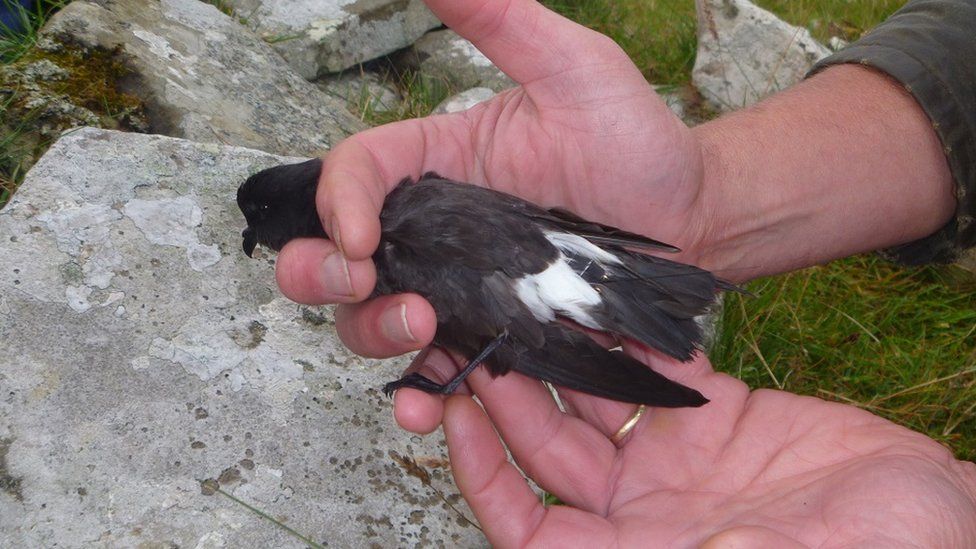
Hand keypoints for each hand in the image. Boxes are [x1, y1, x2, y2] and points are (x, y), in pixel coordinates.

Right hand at [274, 0, 707, 359]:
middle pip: (332, 255)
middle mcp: (431, 230)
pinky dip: (414, 389)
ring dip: (369, 331)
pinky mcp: (488, 337)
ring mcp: (456, 288)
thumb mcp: (574, 70)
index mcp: (435, 163)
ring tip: (419, 330)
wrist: (693, 222)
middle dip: (320, 273)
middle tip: (360, 281)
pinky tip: (423, 400)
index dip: (335, 203)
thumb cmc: (636, 142)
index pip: (352, 174)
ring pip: (369, 318)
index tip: (358, 235)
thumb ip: (502, 20)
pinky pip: (431, 368)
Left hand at [433, 349, 975, 546]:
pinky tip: (603, 301)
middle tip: (476, 340)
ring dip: (556, 361)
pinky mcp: (716, 417)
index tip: (454, 422)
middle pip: (548, 454)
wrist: (941, 515)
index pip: (531, 528)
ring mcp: (678, 459)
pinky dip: (631, 340)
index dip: (485, 479)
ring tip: (522, 307)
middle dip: (509, 400)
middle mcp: (646, 510)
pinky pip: (658, 372)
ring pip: (591, 405)